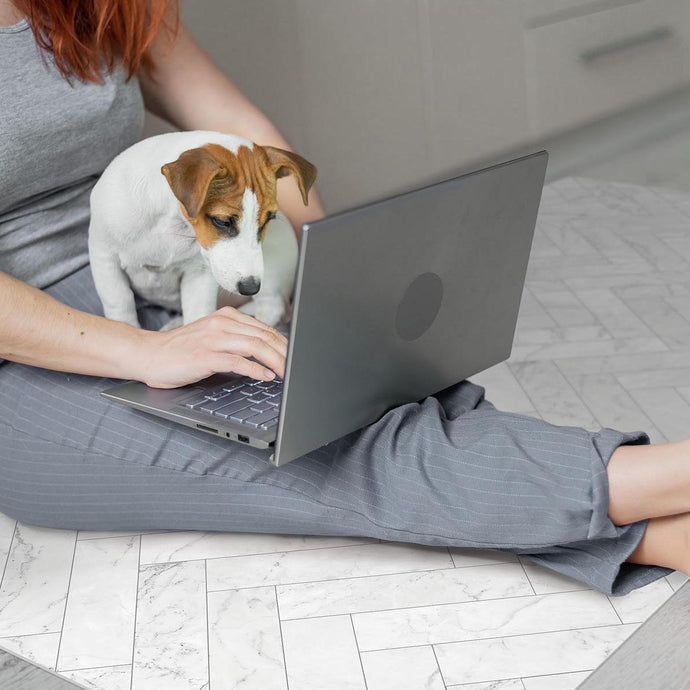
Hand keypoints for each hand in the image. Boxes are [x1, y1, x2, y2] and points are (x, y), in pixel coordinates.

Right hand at [138, 306, 287, 388]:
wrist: (148, 355)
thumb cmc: (181, 350)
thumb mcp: (212, 338)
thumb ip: (236, 340)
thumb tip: (267, 354)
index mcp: (227, 318)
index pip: (265, 329)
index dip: (285, 344)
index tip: (297, 356)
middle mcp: (222, 324)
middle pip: (265, 336)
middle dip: (286, 353)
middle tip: (298, 367)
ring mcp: (213, 339)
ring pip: (255, 346)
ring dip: (276, 361)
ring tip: (288, 373)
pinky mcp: (205, 356)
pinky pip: (237, 361)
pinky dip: (256, 369)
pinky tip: (266, 376)